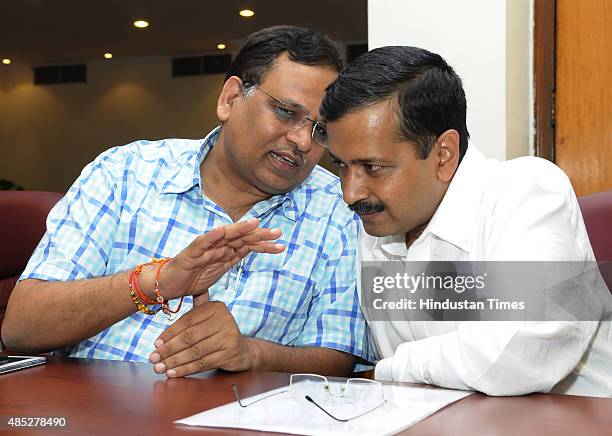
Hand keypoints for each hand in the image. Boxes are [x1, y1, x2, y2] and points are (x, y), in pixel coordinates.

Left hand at [149, 296, 258, 376]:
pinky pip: (203, 363)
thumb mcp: (209, 317)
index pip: (187, 320)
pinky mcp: (230, 353)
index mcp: (216, 307)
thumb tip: (171, 292)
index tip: (156, 344)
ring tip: (160, 368)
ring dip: (174, 361)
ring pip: (195, 351)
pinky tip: (173, 372)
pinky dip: (186, 369)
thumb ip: (193, 309)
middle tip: (153, 358)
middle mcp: (224, 318)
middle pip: (189, 336)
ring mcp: (228, 336)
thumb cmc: (219, 333)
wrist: (242, 350)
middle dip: (169, 349)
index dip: (169, 333)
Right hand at [157, 218, 283, 298]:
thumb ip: (234, 258)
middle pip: (241, 237)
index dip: (264, 243)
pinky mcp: (191, 253)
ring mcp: (204, 247)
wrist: (168, 285)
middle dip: (259, 235)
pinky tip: (222, 231)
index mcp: (225, 250)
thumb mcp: (220, 268)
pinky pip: (202, 243)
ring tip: (255, 224)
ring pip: (225, 236)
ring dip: (240, 229)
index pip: (248, 244)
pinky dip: (212, 236)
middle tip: (278, 233)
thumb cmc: (193, 275)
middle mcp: (217, 245)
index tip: (281, 244)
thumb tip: (252, 250)